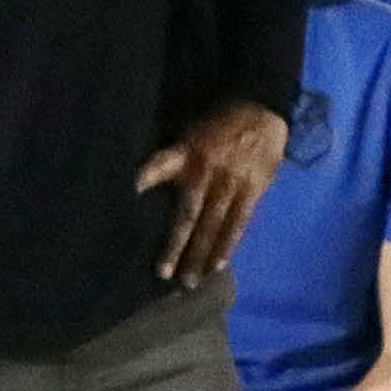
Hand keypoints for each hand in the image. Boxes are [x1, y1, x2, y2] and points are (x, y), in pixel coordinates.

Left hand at [137, 100, 288, 287]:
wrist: (261, 109)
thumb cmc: (215, 126)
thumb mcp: (186, 133)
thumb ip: (168, 162)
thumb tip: (138, 186)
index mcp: (188, 154)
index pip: (159, 169)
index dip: (145, 182)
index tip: (130, 201)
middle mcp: (208, 172)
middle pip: (190, 215)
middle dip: (177, 246)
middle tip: (164, 275)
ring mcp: (233, 183)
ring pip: (214, 225)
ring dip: (202, 255)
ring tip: (190, 281)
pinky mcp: (254, 190)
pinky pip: (239, 223)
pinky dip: (227, 246)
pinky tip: (218, 266)